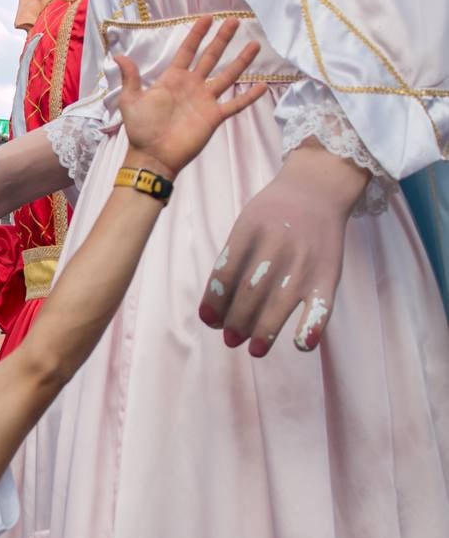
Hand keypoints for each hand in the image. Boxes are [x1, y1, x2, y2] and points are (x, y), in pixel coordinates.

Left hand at [116, 16, 265, 177]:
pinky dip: (248, 96)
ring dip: (241, 61)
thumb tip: (118, 56)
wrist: (153, 155)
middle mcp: (192, 86)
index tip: (208, 17)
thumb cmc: (140, 129)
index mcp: (173, 79)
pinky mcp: (214, 116)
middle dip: (222, 39)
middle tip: (234, 21)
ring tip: (255, 45)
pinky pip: (235, 104)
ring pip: (227, 76)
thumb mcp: (131, 100)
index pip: (187, 51)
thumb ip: (130, 77)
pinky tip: (262, 85)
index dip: (197, 35)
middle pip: (211, 57)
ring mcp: (205, 100)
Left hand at [199, 142, 368, 354]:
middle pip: (249, 293)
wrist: (317, 188)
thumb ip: (232, 258)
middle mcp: (276, 247)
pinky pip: (321, 305)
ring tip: (254, 349)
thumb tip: (215, 304)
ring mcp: (304, 261)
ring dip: (264, 332)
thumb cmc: (273, 212)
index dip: (214, 301)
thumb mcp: (245, 223)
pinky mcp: (329, 273)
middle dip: (236, 322)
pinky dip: (312, 327)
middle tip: (230, 338)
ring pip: (279, 304)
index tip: (208, 320)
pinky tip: (301, 344)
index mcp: (249, 231)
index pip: (225, 273)